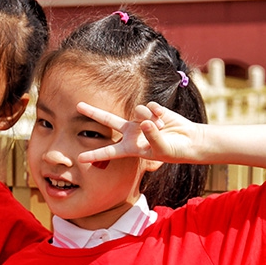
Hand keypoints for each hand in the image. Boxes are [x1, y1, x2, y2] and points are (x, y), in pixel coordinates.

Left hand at [75, 101, 202, 164]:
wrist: (188, 141)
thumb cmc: (173, 150)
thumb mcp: (161, 149)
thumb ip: (151, 136)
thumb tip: (145, 122)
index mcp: (130, 147)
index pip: (109, 151)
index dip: (95, 155)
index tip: (79, 159)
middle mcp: (132, 132)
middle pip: (108, 120)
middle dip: (93, 112)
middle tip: (78, 105)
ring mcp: (140, 120)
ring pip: (138, 112)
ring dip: (150, 119)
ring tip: (161, 127)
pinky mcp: (151, 110)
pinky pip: (150, 107)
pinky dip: (158, 113)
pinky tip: (164, 118)